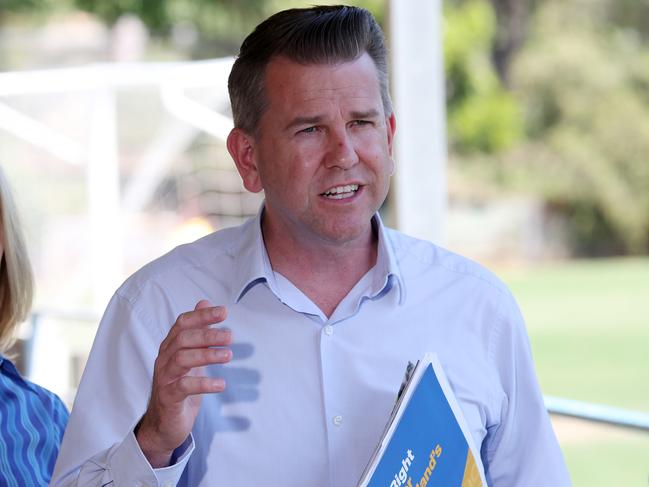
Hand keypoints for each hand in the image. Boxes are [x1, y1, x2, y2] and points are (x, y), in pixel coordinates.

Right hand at [135, 300, 231, 467]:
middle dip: (207, 335)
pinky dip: (203, 384)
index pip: (182, 322)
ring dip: (207, 355)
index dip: (202, 315)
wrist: (164, 423)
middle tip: (230, 336)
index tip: (224, 312)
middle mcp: (165, 358)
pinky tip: (221, 385)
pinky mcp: (168, 397)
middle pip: (183, 339)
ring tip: (228, 355)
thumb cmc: (180, 385)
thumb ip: (198, 330)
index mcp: (171, 346)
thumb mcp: (192, 355)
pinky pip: (183, 386)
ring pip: (182, 359)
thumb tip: (204, 301)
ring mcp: (164, 378)